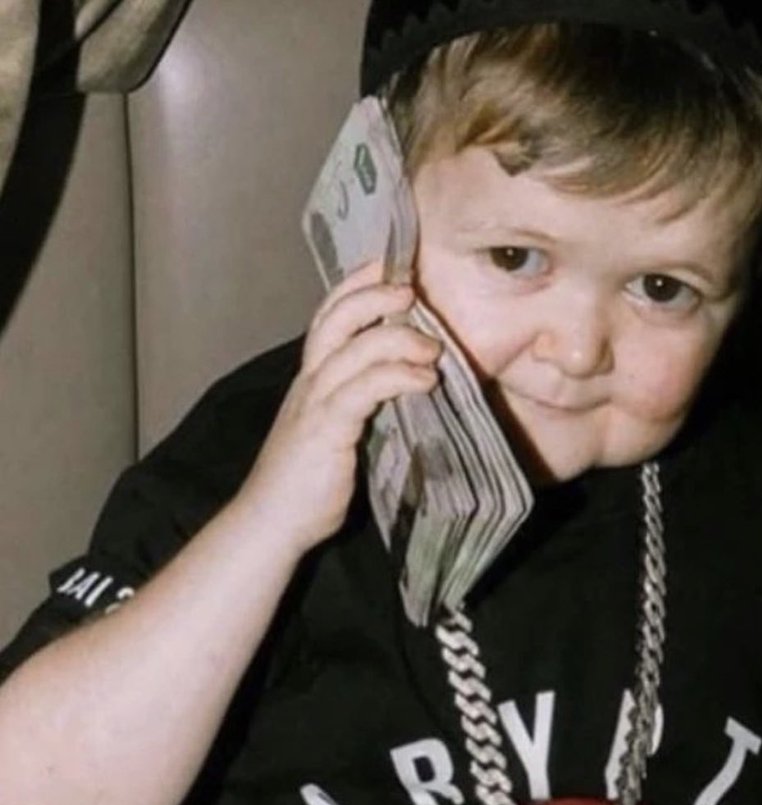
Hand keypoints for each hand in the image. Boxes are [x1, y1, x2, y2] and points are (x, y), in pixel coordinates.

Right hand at [235, 260, 440, 555]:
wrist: (272, 523)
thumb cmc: (306, 486)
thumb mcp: (335, 435)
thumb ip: (359, 408)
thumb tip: (400, 392)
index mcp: (310, 381)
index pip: (328, 318)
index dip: (356, 287)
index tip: (389, 268)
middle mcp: (308, 383)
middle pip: (335, 318)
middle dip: (373, 294)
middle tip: (411, 288)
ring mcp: (314, 403)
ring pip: (353, 348)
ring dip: (397, 338)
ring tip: (433, 346)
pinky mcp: (326, 429)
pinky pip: (364, 389)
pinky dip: (397, 377)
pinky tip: (425, 380)